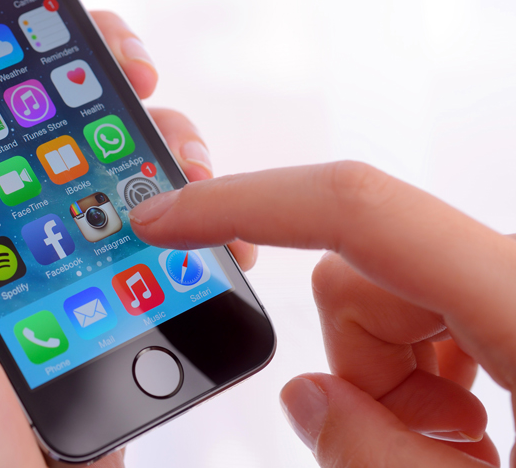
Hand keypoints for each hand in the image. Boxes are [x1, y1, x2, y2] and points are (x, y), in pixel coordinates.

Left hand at [0, 0, 244, 466]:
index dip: (13, 5)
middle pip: (47, 102)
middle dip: (97, 59)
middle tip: (133, 55)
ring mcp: (44, 250)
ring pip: (107, 155)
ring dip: (152, 128)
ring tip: (180, 144)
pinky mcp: (97, 291)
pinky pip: (147, 221)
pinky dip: (185, 199)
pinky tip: (203, 201)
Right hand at [129, 161, 515, 466]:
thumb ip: (381, 459)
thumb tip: (307, 398)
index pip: (356, 209)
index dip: (241, 202)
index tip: (163, 220)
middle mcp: (512, 267)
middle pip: (359, 272)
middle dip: (352, 361)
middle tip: (416, 439)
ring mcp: (508, 276)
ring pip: (384, 293)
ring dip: (388, 375)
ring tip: (456, 443)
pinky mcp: (509, 293)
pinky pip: (426, 307)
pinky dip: (419, 367)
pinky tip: (472, 421)